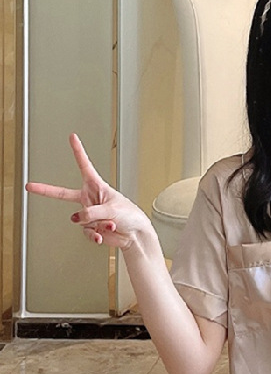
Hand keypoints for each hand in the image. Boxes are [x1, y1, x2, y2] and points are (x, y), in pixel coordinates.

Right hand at [25, 133, 151, 248]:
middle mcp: (91, 199)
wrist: (136, 235)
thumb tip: (75, 218)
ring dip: (97, 223)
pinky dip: (94, 235)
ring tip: (109, 224)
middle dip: (46, 191)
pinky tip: (102, 235)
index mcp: (97, 187)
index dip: (78, 151)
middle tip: (31, 186)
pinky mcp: (92, 227)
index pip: (84, 166)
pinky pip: (85, 232)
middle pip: (63, 193)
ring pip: (81, 220)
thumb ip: (92, 212)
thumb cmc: (131, 216)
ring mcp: (90, 214)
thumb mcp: (112, 209)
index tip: (73, 137)